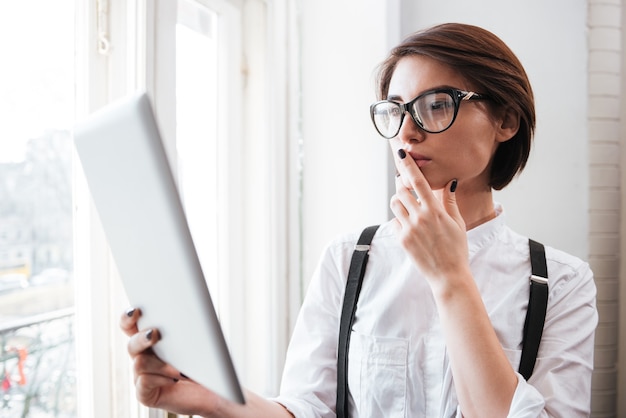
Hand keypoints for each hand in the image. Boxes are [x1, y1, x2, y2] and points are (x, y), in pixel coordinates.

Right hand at [120, 308, 222, 415]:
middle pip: (131, 344)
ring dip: (161, 363)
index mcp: (151, 340)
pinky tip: (175, 379)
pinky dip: (161, 378)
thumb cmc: (205, 365)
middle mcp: (144, 357)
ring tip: (180, 368)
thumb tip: (187, 309)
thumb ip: (185, 327)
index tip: (137, 311)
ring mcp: (142, 376)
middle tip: (155, 334)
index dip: (129, 318)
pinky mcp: (145, 394)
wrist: (214, 390)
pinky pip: (144, 382)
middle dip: (142, 338)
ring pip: (139, 363)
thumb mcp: (197, 341)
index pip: (131, 325)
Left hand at [390, 148, 469, 289]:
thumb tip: (450, 182)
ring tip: (409, 206)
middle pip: (401, 190)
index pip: (418, 181)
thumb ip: (450, 201)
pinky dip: (400, 219)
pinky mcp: (402, 239)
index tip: (401, 154)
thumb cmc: (456, 248)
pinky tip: (410, 225)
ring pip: (395, 204)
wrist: (448, 274)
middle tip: (407, 187)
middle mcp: (420, 217)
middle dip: (403, 186)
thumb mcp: (457, 222)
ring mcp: (409, 229)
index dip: (408, 166)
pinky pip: (395, 221)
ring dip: (399, 201)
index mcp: (435, 210)